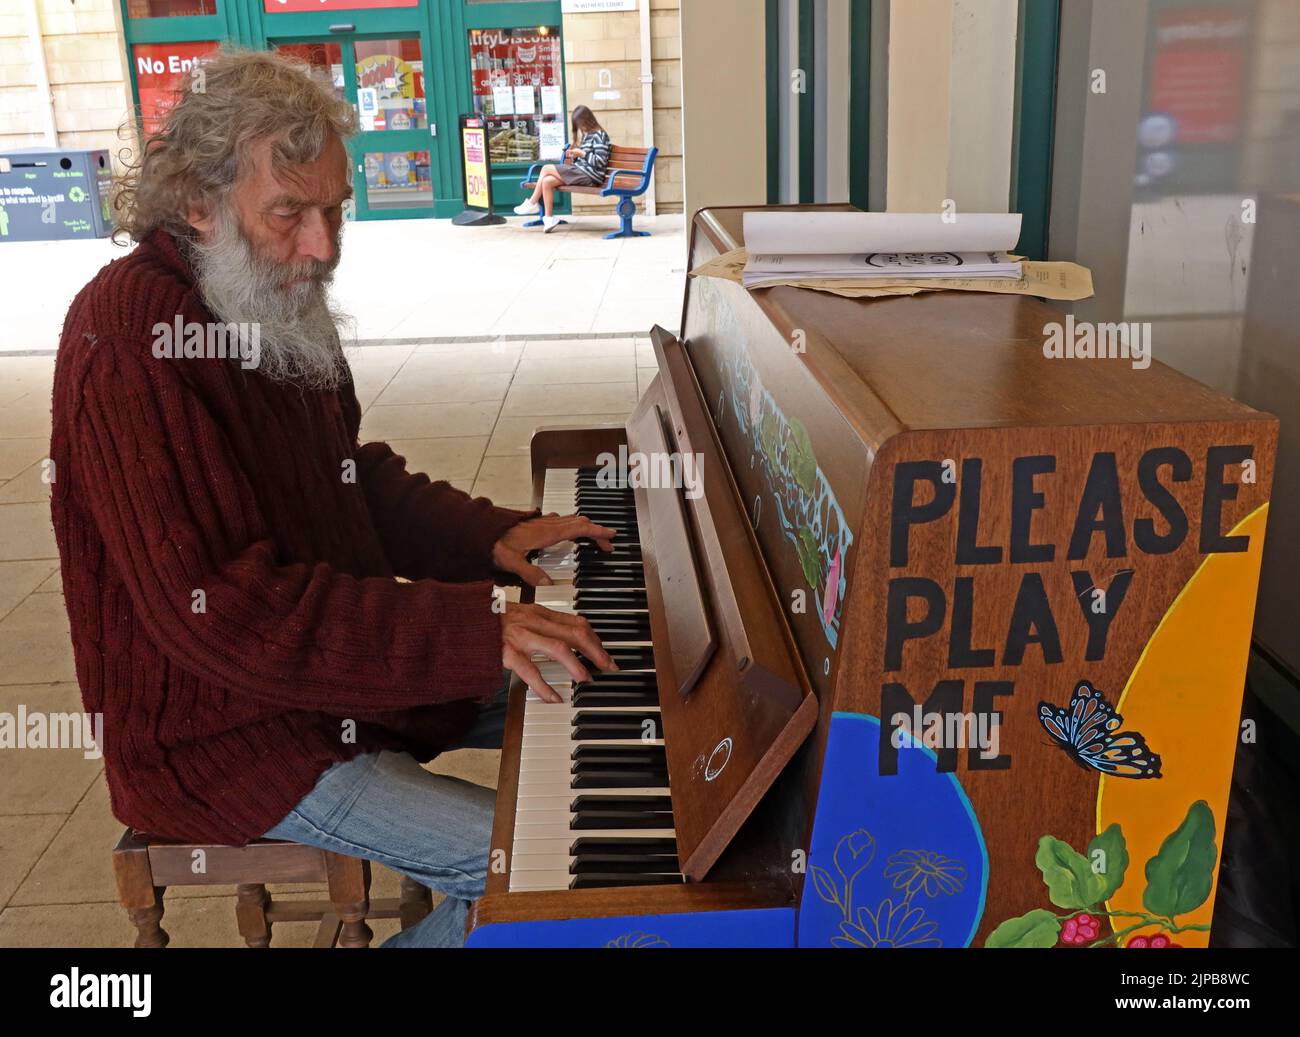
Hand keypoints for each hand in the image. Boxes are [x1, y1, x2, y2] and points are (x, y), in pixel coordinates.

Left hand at [491, 513, 615, 586]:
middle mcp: (547, 524)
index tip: (611, 536)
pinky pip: (561, 521)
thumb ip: (530, 573)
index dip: (597, 532)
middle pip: (579, 523)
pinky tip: (568, 533)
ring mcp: (542, 522)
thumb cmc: (493, 544)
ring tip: (594, 540)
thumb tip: (548, 584)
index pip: (579, 529)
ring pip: (571, 520)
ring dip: (585, 529)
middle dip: (596, 533)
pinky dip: (572, 526)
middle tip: (607, 545)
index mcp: (546, 533)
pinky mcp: (536, 523)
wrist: (479, 530)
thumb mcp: (511, 561)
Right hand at [501, 601, 615, 702]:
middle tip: (608, 668)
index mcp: (539, 612)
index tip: (605, 654)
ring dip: (576, 665)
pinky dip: (544, 685)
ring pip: (557, 647)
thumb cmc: (490, 621)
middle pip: (574, 632)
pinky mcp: (505, 652)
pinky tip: (554, 698)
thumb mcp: (521, 614)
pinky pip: (529, 669)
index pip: (576, 622)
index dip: (595, 639)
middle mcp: (533, 621)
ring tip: (586, 680)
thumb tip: (567, 635)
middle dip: (596, 651)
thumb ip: (542, 623)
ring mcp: (519, 636)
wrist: (460, 620)